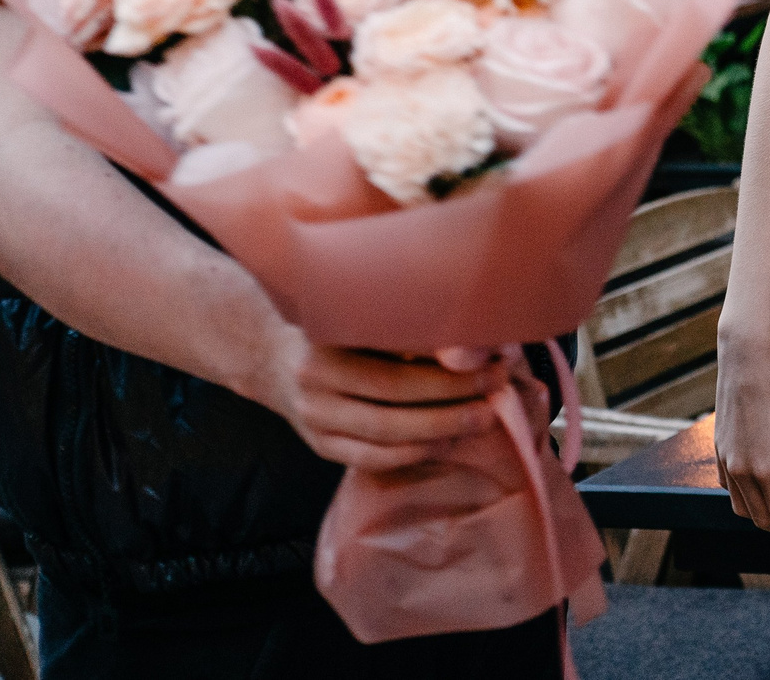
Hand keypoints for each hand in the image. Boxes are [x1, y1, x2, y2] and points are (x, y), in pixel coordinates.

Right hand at [246, 324, 509, 472]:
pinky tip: (446, 441)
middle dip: (454, 394)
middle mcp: (313, 377)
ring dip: (441, 428)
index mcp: (327, 335)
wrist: (272, 356)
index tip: (491, 353)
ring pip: (384, 433)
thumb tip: (479, 339)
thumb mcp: (362, 311)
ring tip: (483, 417)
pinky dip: (413, 454)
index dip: (446, 357)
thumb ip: (410, 323)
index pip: (396, 348)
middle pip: (394, 394)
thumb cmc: (335, 326)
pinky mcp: (319, 444)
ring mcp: (312, 416)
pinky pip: (370, 458)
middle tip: (497, 385)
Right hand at [713, 326, 769, 565]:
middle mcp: (741, 471)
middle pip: (764, 522)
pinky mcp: (719, 452)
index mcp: (765, 468)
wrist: (745, 356)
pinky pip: (733, 491)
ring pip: (745, 510)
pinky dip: (750, 501)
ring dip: (768, 520)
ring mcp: (726, 463)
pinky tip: (767, 491)